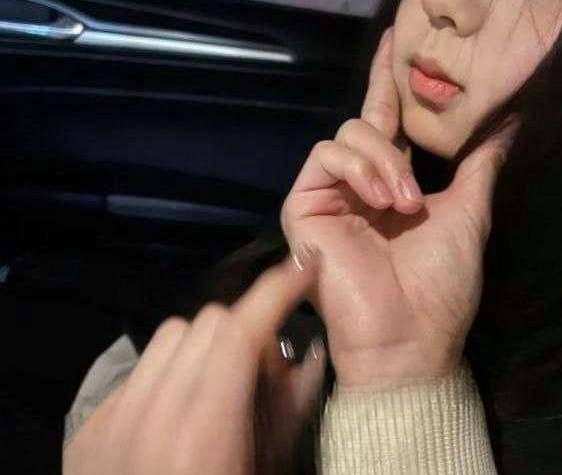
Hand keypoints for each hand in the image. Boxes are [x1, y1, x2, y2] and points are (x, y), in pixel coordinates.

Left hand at [63, 257, 325, 474]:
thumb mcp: (266, 472)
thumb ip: (287, 412)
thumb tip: (307, 352)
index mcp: (203, 432)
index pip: (240, 328)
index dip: (276, 291)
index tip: (301, 270)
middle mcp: (150, 415)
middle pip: (207, 322)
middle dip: (242, 330)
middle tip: (259, 369)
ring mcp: (113, 420)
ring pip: (168, 337)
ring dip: (201, 347)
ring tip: (216, 388)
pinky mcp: (90, 429)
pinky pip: (137, 371)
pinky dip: (166, 376)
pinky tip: (176, 416)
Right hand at [282, 28, 514, 386]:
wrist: (408, 335)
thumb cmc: (440, 283)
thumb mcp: (469, 213)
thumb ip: (481, 163)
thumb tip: (508, 120)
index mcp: (392, 180)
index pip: (386, 118)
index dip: (386, 79)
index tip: (393, 38)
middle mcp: (356, 180)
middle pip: (365, 121)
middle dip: (396, 146)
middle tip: (417, 196)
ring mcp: (327, 191)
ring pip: (347, 133)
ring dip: (382, 164)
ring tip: (402, 205)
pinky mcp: (303, 202)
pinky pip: (326, 154)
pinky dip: (358, 169)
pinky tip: (379, 200)